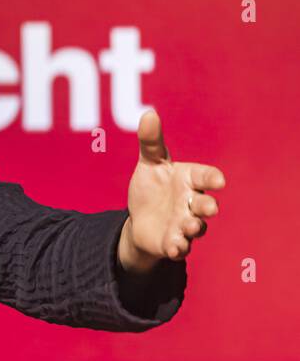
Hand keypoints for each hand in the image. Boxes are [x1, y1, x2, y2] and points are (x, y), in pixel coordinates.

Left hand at [119, 108, 225, 273]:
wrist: (141, 218)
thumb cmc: (153, 186)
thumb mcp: (149, 163)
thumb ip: (151, 141)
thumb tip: (149, 113)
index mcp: (189, 180)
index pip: (205, 176)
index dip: (212, 178)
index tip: (219, 180)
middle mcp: (191, 203)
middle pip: (205, 205)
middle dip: (208, 206)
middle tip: (209, 207)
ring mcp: (184, 224)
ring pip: (196, 228)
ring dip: (194, 228)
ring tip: (189, 226)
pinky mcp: (173, 242)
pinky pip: (180, 247)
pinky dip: (178, 247)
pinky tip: (173, 247)